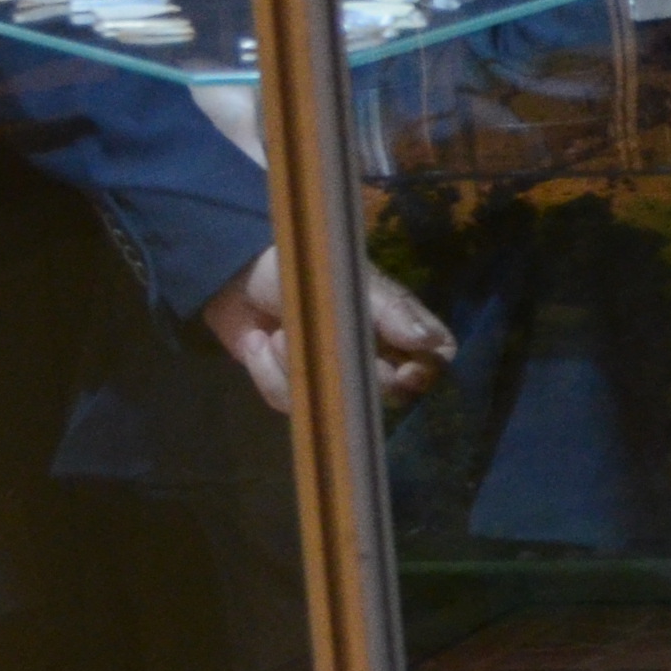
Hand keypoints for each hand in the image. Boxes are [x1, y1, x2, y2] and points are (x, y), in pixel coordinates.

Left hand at [201, 245, 456, 416]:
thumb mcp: (350, 282)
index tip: (404, 371)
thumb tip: (428, 342)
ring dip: (296, 366)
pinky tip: (258, 341)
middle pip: (387, 392)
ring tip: (275, 333)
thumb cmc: (303, 267)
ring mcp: (336, 375)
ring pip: (334, 402)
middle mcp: (374, 354)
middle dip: (347, 373)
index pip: (436, 357)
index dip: (426, 371)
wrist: (234, 274)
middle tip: (323, 347)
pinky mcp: (298, 389)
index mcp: (398, 323)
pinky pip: (294, 403)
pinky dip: (268, 372)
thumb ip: (391, 311)